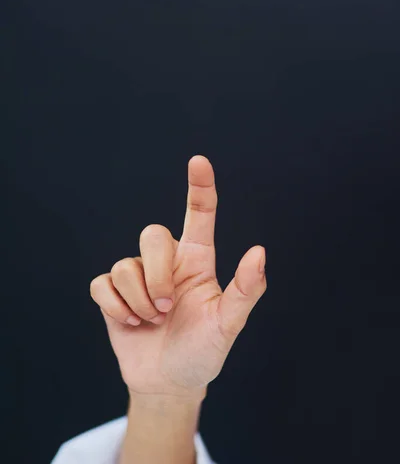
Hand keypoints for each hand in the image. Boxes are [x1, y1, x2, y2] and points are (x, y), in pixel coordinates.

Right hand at [90, 155, 266, 398]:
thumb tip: (259, 251)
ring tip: (151, 321)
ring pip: (125, 265)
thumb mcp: (228, 326)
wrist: (169, 383)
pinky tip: (130, 323)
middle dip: (157, 274)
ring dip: (138, 300)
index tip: (199, 161)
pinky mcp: (112, 294)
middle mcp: (167, 262)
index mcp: (197, 261)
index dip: (199, 186)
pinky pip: (102, 283)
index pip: (200, 215)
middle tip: (167, 308)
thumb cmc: (203, 351)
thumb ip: (246, 291)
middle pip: (152, 234)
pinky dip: (115, 307)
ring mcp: (138, 277)